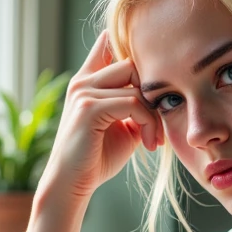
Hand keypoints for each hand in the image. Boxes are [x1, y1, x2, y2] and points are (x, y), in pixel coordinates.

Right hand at [25, 32, 164, 231]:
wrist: (73, 183)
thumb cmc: (97, 158)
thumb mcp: (121, 127)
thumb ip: (134, 106)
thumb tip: (158, 93)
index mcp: (87, 83)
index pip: (106, 47)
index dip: (129, 48)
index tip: (156, 66)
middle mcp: (83, 82)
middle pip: (132, 65)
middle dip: (151, 94)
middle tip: (157, 126)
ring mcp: (84, 93)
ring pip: (136, 87)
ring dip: (153, 116)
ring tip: (153, 140)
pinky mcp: (89, 108)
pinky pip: (133, 103)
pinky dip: (148, 123)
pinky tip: (148, 144)